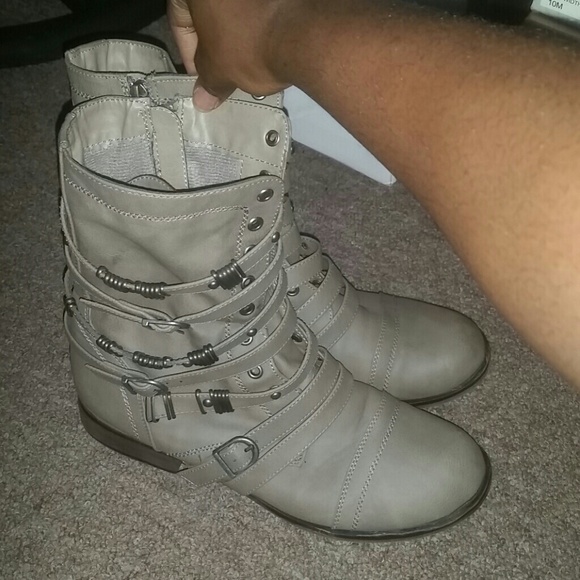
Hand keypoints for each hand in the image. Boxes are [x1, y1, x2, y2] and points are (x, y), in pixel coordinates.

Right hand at [167, 0, 291, 110]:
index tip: (202, 76)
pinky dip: (262, 24)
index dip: (188, 52)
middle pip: (211, 10)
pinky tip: (270, 48)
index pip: (178, 17)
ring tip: (250, 64)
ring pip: (237, 8)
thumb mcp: (221, 70)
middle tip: (223, 71)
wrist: (305, 32)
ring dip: (239, 33)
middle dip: (215, 42)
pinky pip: (263, 8)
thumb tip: (202, 100)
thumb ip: (208, 81)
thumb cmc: (250, 45)